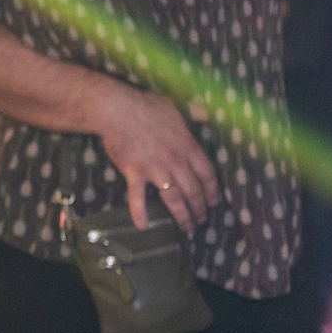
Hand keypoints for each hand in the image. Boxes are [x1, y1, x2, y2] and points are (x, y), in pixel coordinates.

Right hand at [90, 81, 219, 230]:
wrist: (116, 109)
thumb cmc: (145, 105)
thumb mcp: (174, 106)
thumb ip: (194, 113)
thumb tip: (207, 113)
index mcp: (187, 146)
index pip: (207, 174)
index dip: (213, 191)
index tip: (214, 202)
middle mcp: (175, 161)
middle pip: (193, 190)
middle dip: (200, 208)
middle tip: (201, 220)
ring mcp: (155, 169)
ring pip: (174, 198)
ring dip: (182, 215)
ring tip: (186, 227)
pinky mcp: (135, 173)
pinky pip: (138, 197)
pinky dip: (140, 213)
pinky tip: (142, 226)